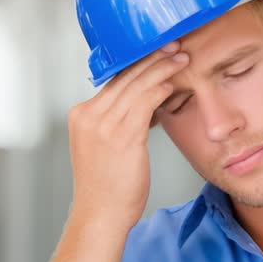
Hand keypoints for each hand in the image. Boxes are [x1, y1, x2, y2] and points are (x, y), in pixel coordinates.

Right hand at [43, 44, 189, 261]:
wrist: (100, 217)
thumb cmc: (108, 189)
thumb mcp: (106, 148)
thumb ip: (119, 123)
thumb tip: (146, 104)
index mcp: (81, 116)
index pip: (112, 81)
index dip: (137, 65)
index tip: (156, 52)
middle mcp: (87, 116)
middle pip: (123, 77)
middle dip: (151, 59)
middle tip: (173, 44)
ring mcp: (101, 125)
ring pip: (136, 85)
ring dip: (161, 68)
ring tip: (181, 57)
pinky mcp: (120, 136)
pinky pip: (144, 102)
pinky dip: (160, 88)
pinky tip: (174, 81)